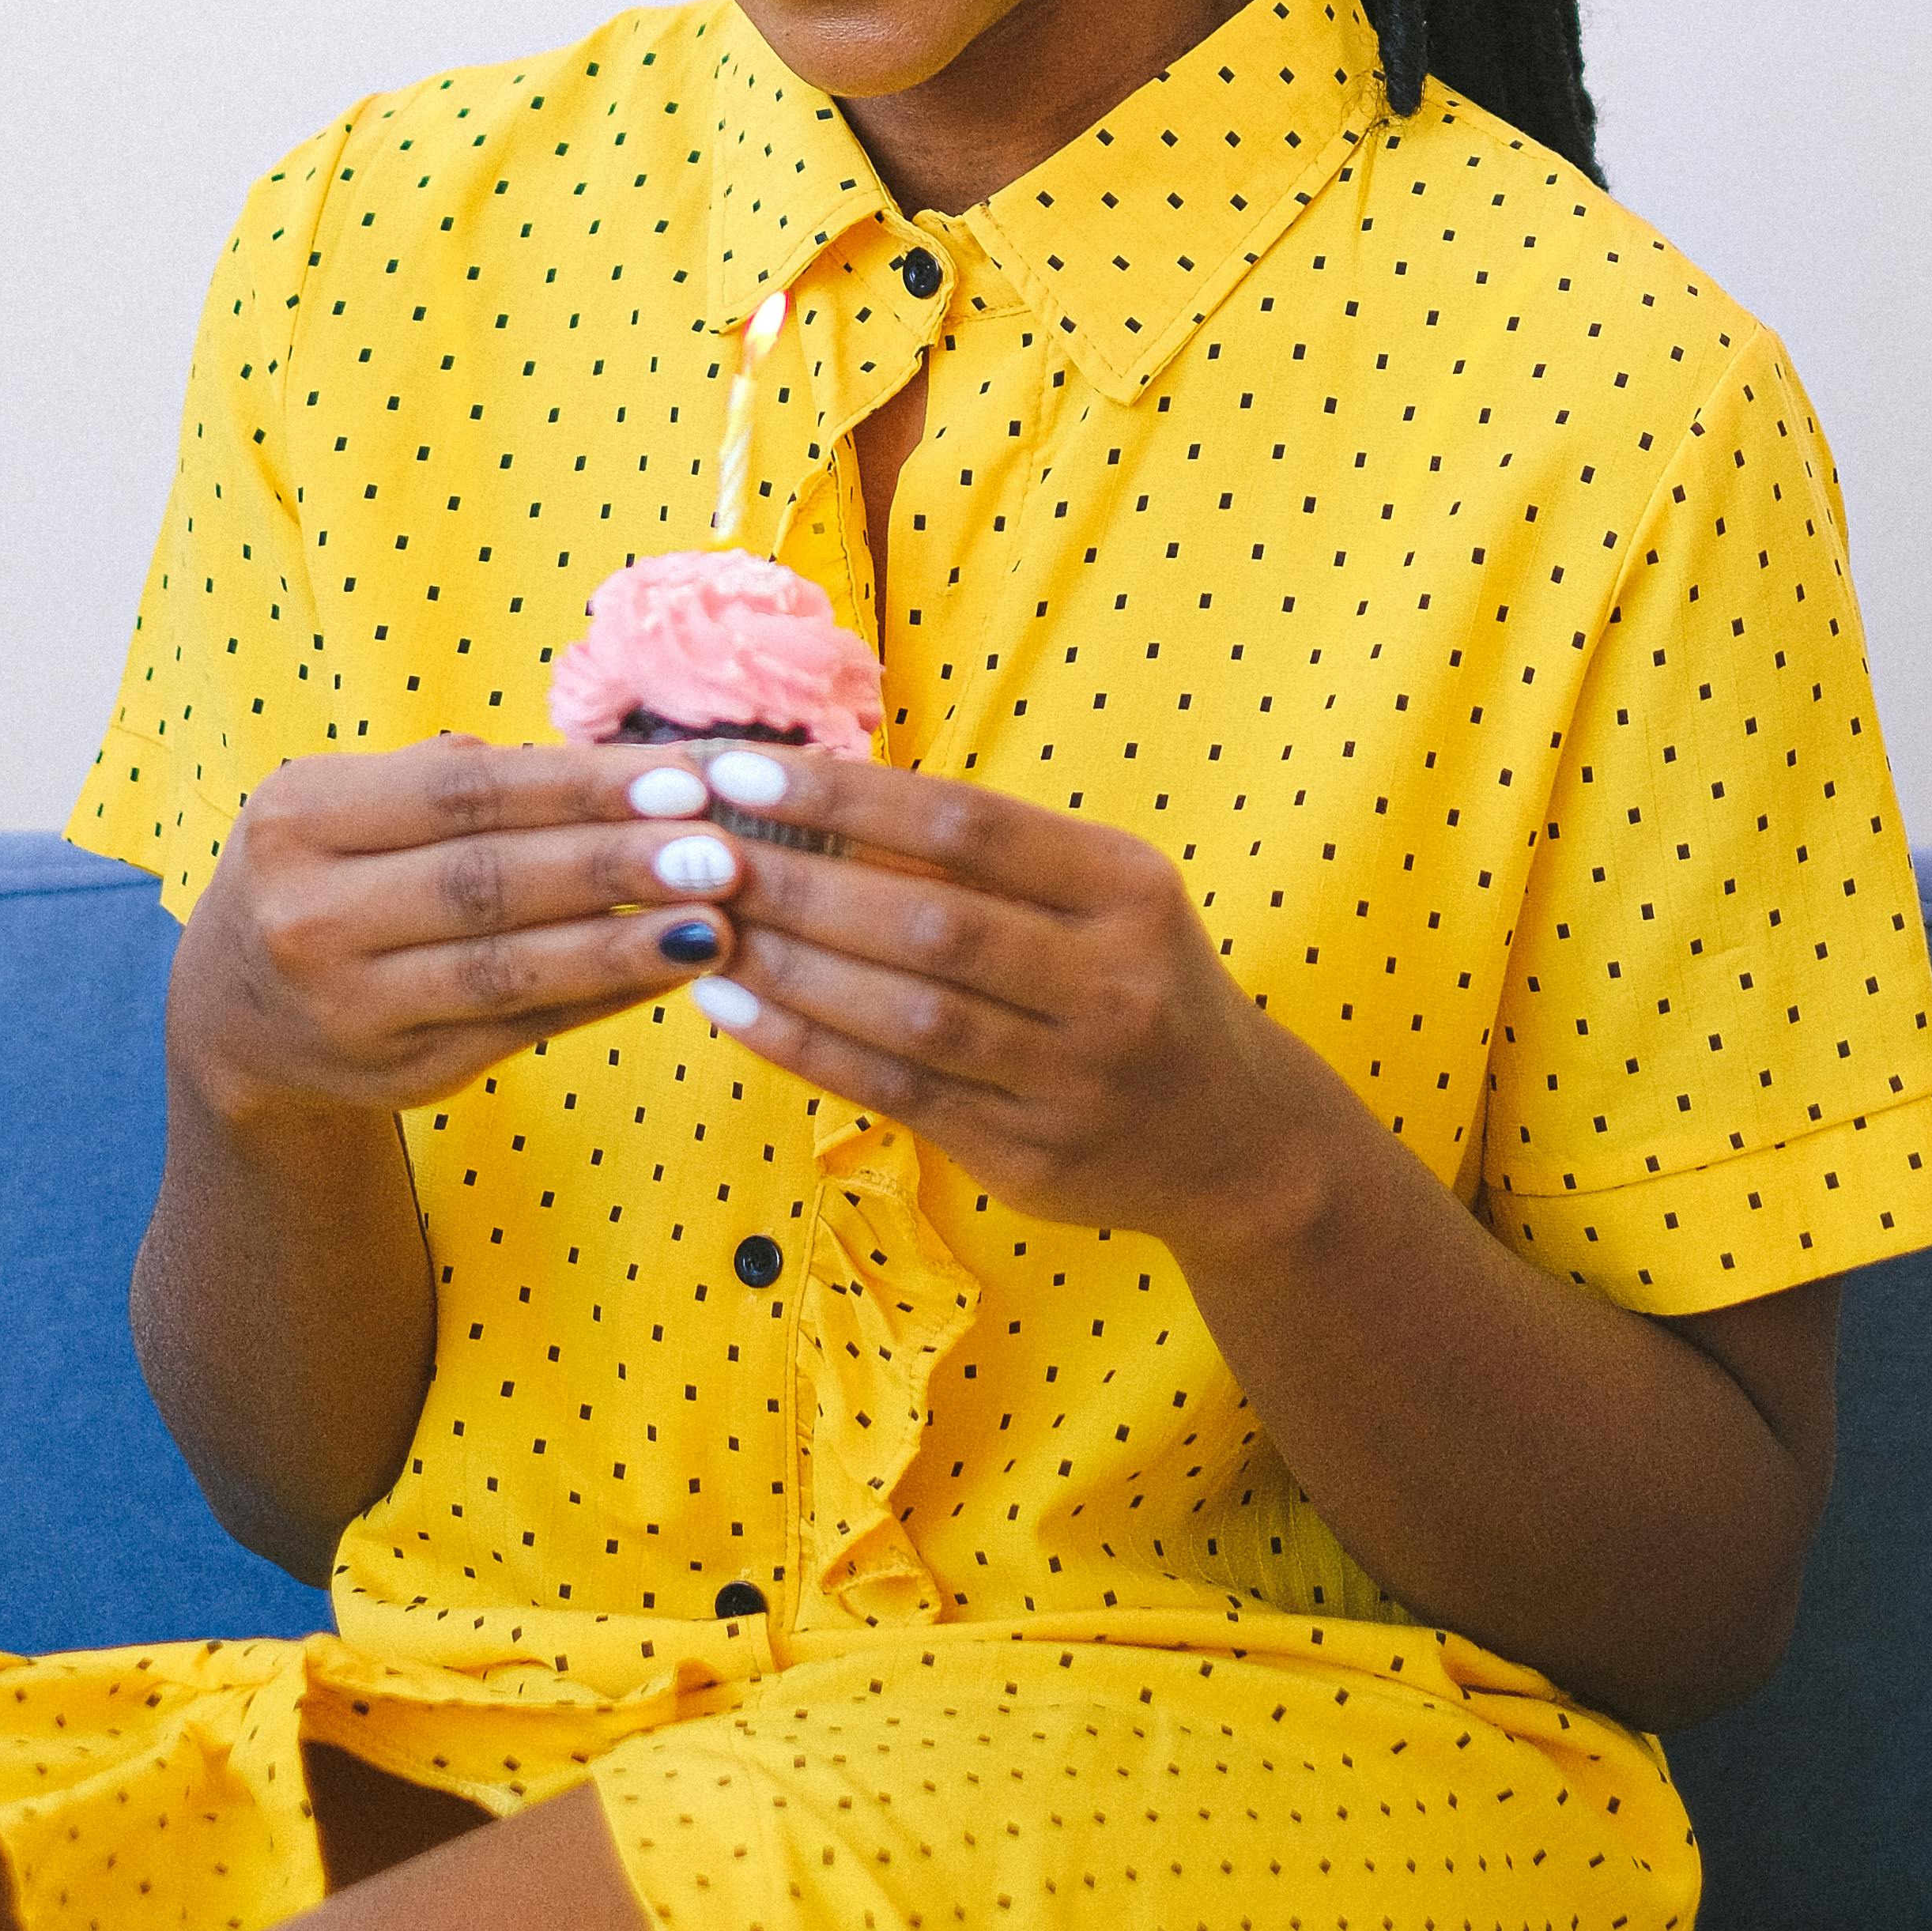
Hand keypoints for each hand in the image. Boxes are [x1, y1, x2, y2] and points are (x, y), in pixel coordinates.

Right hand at [170, 737, 736, 1137]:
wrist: (232, 1018)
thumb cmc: (325, 872)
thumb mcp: (346, 802)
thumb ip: (459, 777)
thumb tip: (617, 758)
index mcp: (300, 819)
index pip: (461, 795)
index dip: (578, 788)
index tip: (682, 776)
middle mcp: (312, 918)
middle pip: (488, 884)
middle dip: (615, 865)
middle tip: (722, 850)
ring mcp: (352, 1009)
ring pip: (508, 971)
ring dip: (624, 947)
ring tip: (717, 920)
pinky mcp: (400, 1074)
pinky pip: (519, 1027)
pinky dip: (602, 996)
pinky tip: (671, 968)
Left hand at [656, 752, 1336, 1257]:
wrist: (1237, 1139)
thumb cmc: (1135, 982)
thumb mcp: (1103, 895)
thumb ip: (985, 857)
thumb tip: (816, 794)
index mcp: (1126, 886)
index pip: (963, 824)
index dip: (844, 795)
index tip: (741, 771)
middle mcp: (1111, 982)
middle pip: (926, 922)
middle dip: (796, 881)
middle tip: (695, 847)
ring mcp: (1074, 1080)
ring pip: (906, 1015)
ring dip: (787, 968)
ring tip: (699, 924)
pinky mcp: (1032, 1159)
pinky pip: (898, 1094)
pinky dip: (805, 1049)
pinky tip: (733, 1011)